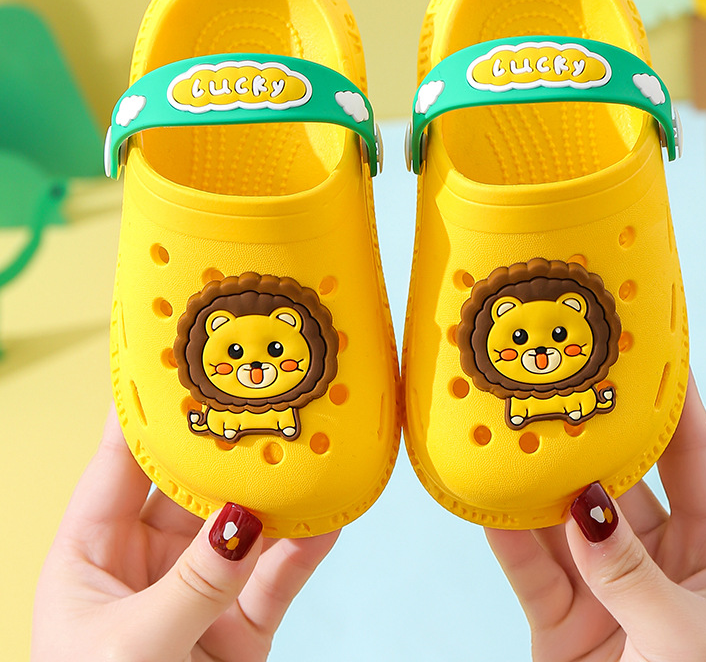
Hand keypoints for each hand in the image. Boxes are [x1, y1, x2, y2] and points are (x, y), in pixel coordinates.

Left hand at [33, 407, 337, 660]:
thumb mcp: (131, 649)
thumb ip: (193, 584)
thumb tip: (244, 520)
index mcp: (92, 553)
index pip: (122, 462)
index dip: (150, 409)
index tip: (183, 356)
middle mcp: (147, 560)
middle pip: (192, 484)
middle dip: (230, 443)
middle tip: (267, 394)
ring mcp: (199, 589)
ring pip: (244, 525)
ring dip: (278, 492)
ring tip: (311, 445)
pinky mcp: (242, 624)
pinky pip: (278, 575)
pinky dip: (305, 547)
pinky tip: (330, 515)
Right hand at [485, 373, 705, 660]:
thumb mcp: (682, 640)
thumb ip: (629, 570)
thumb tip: (584, 505)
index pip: (696, 461)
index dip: (676, 403)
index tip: (652, 351)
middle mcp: (660, 562)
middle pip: (620, 480)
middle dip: (590, 434)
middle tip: (559, 381)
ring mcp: (606, 586)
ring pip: (565, 516)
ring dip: (537, 478)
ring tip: (510, 426)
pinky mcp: (561, 616)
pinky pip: (528, 563)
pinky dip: (504, 532)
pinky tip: (485, 496)